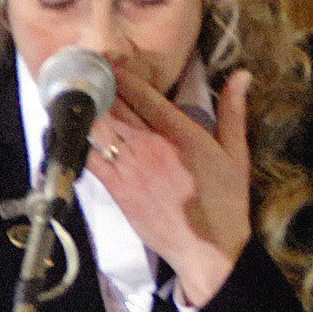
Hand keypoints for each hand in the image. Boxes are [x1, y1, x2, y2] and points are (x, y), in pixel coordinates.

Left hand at [88, 66, 252, 307]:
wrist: (207, 250)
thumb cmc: (225, 202)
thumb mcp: (236, 153)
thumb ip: (233, 111)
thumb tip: (242, 75)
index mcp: (180, 134)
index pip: (144, 95)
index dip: (123, 75)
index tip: (111, 61)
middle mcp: (151, 147)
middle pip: (116, 108)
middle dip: (100, 87)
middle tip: (86, 71)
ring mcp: (130, 169)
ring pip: (99, 130)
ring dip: (87, 111)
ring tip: (74, 95)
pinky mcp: (117, 190)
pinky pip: (90, 159)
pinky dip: (80, 142)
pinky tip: (70, 130)